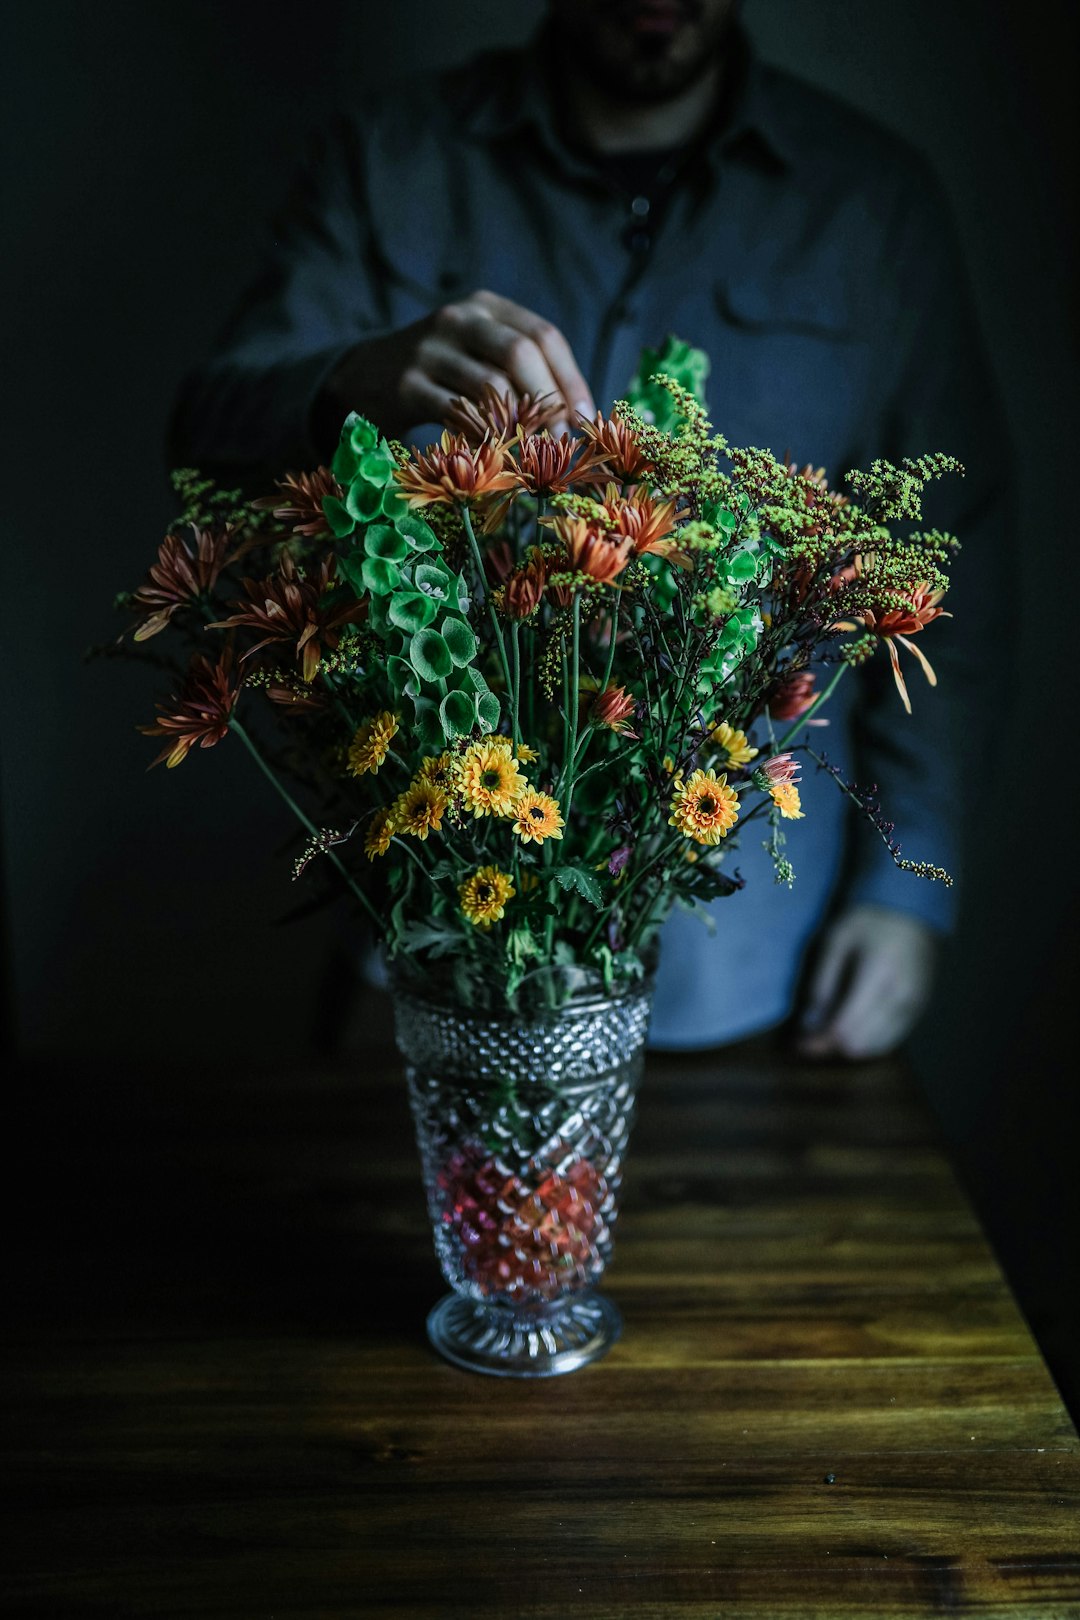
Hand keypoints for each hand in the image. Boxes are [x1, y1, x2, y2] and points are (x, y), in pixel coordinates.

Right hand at [320, 290, 594, 441]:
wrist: (362, 377)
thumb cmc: (438, 374)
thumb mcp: (478, 355)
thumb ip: (521, 373)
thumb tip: (576, 419)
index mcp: (486, 306)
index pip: (544, 336)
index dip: (571, 381)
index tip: (585, 421)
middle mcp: (458, 318)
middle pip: (521, 354)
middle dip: (548, 403)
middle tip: (560, 445)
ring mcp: (428, 349)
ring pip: (491, 386)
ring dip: (520, 427)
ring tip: (531, 455)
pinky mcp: (406, 385)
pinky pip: (458, 414)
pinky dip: (484, 440)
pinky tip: (495, 458)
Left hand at [795, 904, 937, 1060]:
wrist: (912, 912)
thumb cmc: (868, 922)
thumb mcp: (836, 941)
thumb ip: (821, 982)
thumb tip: (809, 1025)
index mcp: (877, 976)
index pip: (845, 1028)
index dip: (818, 1042)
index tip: (797, 1044)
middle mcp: (900, 998)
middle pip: (859, 1045)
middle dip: (831, 1046)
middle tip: (810, 1036)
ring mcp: (914, 1008)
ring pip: (876, 1048)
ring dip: (849, 1047)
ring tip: (829, 1030)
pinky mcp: (919, 1011)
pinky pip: (891, 1041)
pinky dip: (868, 1042)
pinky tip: (852, 1029)